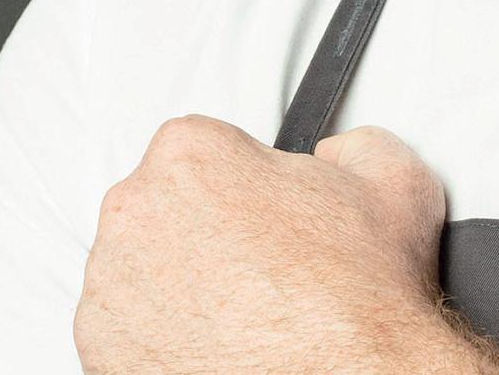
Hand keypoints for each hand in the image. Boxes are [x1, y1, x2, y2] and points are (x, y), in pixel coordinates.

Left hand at [74, 116, 498, 373]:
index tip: (269, 210)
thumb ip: (352, 144)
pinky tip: (224, 343)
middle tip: (266, 261)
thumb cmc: (359, 300)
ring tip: (251, 309)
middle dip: (210, 227)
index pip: (206, 146)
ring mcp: (109, 290)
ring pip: (143, 268)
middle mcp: (135, 214)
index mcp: (192, 155)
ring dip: (184, 282)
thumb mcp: (395, 181)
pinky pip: (129, 331)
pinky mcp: (102, 354)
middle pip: (166, 204)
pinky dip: (166, 337)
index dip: (247, 179)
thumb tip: (337, 154)